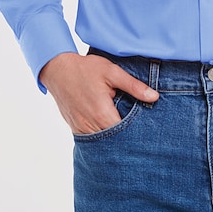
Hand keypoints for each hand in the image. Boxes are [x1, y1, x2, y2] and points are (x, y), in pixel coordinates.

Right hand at [39, 52, 158, 133]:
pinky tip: (109, 127)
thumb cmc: (86, 69)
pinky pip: (91, 138)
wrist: (58, 69)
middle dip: (126, 137)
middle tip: (140, 132)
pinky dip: (101, 135)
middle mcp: (90, 126)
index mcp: (102, 114)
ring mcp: (81, 129)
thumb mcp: (112, 72)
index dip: (137, 132)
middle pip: (114, 141)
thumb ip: (134, 86)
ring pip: (102, 142)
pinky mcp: (75, 128)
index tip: (147, 129)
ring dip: (113, 137)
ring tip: (126, 129)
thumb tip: (154, 97)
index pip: (125, 133)